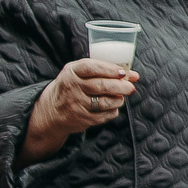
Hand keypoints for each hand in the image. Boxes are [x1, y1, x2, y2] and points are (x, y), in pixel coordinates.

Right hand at [22, 57, 139, 163]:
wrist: (53, 109)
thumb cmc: (74, 86)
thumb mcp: (81, 72)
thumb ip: (105, 70)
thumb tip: (134, 75)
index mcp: (72, 71)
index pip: (92, 68)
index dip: (109, 70)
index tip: (123, 73)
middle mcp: (72, 87)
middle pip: (101, 86)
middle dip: (120, 86)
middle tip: (131, 88)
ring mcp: (76, 104)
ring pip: (105, 102)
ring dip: (118, 100)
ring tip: (120, 97)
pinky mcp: (81, 118)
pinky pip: (104, 115)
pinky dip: (112, 111)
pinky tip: (112, 107)